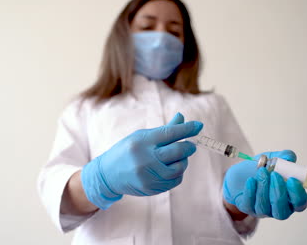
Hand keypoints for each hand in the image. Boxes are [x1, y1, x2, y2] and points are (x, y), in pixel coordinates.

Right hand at [81, 113, 202, 209]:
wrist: (108, 174)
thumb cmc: (128, 151)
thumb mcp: (141, 136)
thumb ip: (164, 130)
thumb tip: (182, 118)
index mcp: (142, 141)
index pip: (170, 133)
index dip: (187, 129)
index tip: (199, 126)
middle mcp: (145, 158)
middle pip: (177, 151)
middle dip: (188, 147)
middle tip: (191, 145)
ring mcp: (148, 175)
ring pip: (179, 167)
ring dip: (184, 161)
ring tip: (180, 157)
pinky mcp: (151, 188)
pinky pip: (174, 180)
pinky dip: (178, 173)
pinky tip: (172, 168)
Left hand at [223, 150, 306, 219]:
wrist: (240, 174)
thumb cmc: (261, 169)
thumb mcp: (273, 159)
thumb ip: (284, 156)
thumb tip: (289, 157)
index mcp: (290, 198)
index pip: (300, 203)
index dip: (298, 194)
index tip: (292, 179)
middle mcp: (278, 208)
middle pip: (283, 211)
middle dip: (279, 192)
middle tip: (275, 174)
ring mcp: (262, 210)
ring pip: (265, 207)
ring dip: (264, 188)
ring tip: (261, 171)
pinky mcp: (247, 208)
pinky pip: (249, 204)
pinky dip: (251, 191)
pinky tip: (251, 180)